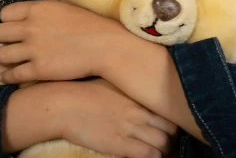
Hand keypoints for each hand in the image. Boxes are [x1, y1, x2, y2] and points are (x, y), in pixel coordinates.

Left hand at [0, 0, 129, 83]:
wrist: (105, 46)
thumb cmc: (90, 25)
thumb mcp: (67, 7)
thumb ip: (49, 6)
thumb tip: (39, 5)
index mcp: (37, 9)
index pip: (4, 14)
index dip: (7, 22)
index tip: (13, 30)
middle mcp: (31, 27)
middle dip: (3, 40)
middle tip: (11, 46)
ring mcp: (33, 49)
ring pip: (1, 55)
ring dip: (4, 60)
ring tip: (10, 63)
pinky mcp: (38, 70)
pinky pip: (12, 75)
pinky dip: (8, 77)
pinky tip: (9, 77)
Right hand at [60, 78, 178, 157]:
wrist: (64, 105)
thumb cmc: (83, 93)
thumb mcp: (111, 86)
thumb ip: (128, 94)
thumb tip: (137, 99)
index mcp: (137, 96)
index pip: (168, 113)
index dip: (171, 126)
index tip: (167, 132)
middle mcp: (138, 112)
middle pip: (170, 130)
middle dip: (171, 141)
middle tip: (165, 147)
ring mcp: (130, 128)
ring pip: (163, 144)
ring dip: (163, 152)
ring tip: (157, 155)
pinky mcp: (120, 144)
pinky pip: (148, 155)